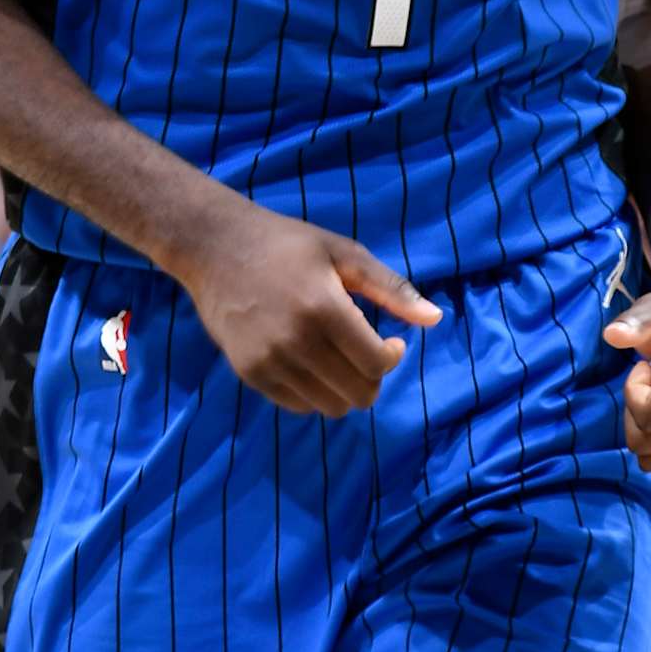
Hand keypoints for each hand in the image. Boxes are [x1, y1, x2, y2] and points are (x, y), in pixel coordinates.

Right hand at [176, 205, 440, 418]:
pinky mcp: (249, 373)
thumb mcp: (344, 253)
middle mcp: (295, 342)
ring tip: (338, 358)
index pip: (377, 364)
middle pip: (357, 393)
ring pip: (329, 407)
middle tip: (366, 353)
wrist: (215, 248)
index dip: (393, 357)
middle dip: (372, 378)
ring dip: (344, 388)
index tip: (390, 341)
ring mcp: (269, 362)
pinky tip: (311, 362)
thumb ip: (391, 289)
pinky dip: (314, 393)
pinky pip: (298, 406)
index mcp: (324, 308)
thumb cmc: (287, 245)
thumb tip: (435, 319)